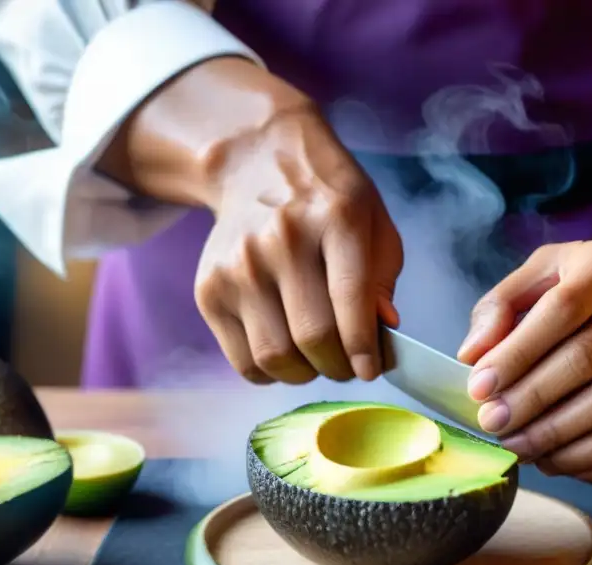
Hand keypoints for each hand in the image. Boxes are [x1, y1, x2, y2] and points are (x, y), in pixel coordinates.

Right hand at [193, 102, 402, 384]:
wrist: (257, 163)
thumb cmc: (328, 202)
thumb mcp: (373, 224)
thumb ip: (382, 282)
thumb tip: (383, 333)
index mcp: (337, 219)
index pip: (350, 300)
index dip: (364, 349)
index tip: (371, 370)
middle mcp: (283, 240)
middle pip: (313, 337)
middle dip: (340, 367)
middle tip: (349, 366)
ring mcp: (239, 265)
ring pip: (275, 356)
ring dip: (304, 374)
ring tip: (317, 360)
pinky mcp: (209, 289)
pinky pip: (243, 360)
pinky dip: (269, 372)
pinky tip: (285, 352)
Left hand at [456, 241, 591, 483]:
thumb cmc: (567, 295)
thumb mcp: (529, 281)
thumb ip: (496, 310)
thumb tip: (473, 356)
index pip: (562, 310)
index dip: (517, 354)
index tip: (479, 388)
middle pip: (586, 362)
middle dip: (530, 401)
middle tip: (491, 425)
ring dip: (553, 437)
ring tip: (515, 446)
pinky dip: (583, 461)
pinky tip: (549, 459)